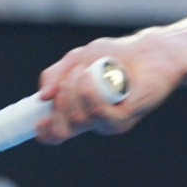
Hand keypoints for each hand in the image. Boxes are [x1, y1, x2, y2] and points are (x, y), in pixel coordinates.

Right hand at [35, 30, 182, 143]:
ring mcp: (109, 121)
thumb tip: (42, 96)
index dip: (45, 132)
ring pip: (79, 119)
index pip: (57, 134)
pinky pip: (99, 113)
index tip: (38, 119)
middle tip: (68, 79)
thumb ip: (55, 74)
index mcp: (80, 110)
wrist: (148, 52)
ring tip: (85, 71)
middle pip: (63, 128)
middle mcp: (93, 120)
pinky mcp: (124, 118)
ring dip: (75, 91)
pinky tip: (91, 76)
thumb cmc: (116, 55)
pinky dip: (90, 93)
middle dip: (58, 102)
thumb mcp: (77, 59)